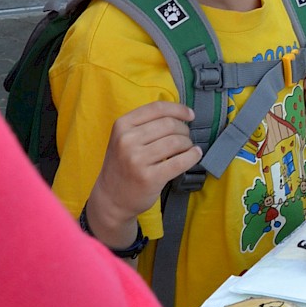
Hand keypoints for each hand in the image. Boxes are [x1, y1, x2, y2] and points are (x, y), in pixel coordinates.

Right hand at [86, 101, 200, 244]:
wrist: (111, 198)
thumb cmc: (123, 165)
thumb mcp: (124, 138)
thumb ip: (146, 124)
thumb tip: (181, 113)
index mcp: (122, 125)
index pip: (157, 108)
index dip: (179, 109)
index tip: (190, 115)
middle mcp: (127, 140)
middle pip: (169, 124)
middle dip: (184, 130)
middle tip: (185, 138)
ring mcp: (137, 160)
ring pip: (176, 141)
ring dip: (188, 144)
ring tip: (186, 149)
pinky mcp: (149, 177)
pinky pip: (180, 162)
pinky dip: (192, 156)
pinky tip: (195, 155)